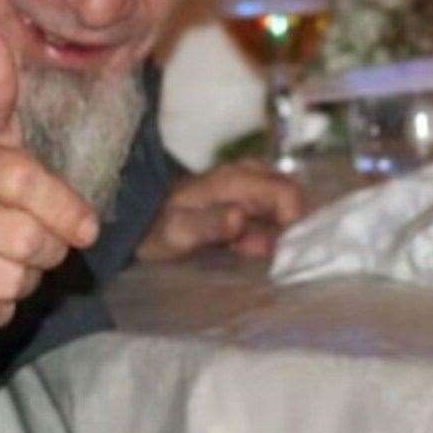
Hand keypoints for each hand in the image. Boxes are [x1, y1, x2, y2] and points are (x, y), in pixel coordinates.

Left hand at [135, 161, 304, 262]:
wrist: (138, 223)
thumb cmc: (157, 228)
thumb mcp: (179, 231)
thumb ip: (209, 224)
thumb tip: (239, 216)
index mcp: (237, 180)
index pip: (289, 195)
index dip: (294, 225)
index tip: (282, 252)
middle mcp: (248, 177)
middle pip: (292, 201)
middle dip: (287, 231)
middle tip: (264, 255)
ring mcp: (248, 188)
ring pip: (283, 211)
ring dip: (276, 237)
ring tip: (249, 254)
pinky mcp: (246, 202)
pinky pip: (270, 218)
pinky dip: (267, 237)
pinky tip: (246, 251)